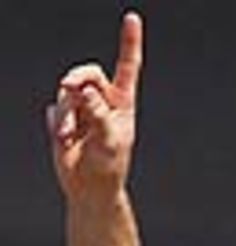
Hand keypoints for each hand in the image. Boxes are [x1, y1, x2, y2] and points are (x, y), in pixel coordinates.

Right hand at [47, 11, 142, 197]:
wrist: (89, 189)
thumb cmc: (108, 167)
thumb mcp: (109, 141)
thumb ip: (98, 113)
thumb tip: (82, 90)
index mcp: (122, 102)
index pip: (127, 67)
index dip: (129, 42)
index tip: (132, 19)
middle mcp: (102, 99)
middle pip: (88, 73)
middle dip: (77, 78)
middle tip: (69, 86)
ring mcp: (82, 107)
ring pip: (67, 92)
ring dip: (66, 112)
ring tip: (69, 135)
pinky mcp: (65, 116)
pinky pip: (56, 108)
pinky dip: (59, 122)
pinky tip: (65, 139)